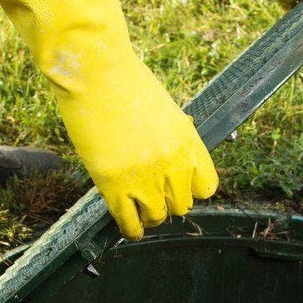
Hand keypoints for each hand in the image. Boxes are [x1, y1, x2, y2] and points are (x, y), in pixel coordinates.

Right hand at [58, 57, 215, 239]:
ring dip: (149, 215)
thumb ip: (173, 138)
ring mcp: (145, 178)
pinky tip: (130, 227)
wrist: (96, 74)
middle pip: (182, 206)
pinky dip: (132, 229)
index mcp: (189, 143)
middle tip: (152, 193)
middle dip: (168, 201)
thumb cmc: (125, 83)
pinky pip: (130, 223)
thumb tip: (173, 158)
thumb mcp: (164, 111)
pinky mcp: (114, 186)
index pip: (206, 187)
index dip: (191, 189)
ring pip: (158, 217)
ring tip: (139, 207)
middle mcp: (173, 164)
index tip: (178, 186)